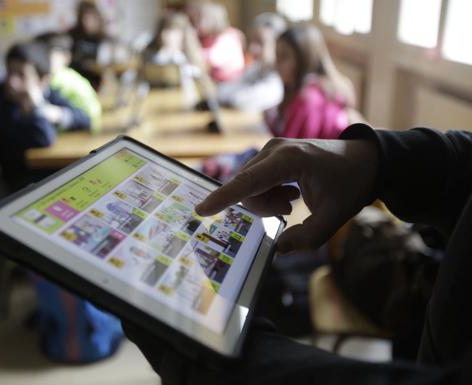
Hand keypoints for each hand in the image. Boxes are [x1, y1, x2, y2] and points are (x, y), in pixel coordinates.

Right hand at [195, 137, 377, 252]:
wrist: (364, 160)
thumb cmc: (351, 184)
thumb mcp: (335, 216)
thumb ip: (308, 238)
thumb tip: (279, 250)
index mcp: (290, 160)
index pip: (248, 182)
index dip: (223, 198)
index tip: (200, 210)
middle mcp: (275, 150)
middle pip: (247, 188)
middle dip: (262, 207)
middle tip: (290, 208)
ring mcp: (271, 149)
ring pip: (249, 186)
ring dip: (266, 201)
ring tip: (292, 201)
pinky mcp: (271, 154)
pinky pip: (255, 180)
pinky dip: (267, 193)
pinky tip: (289, 193)